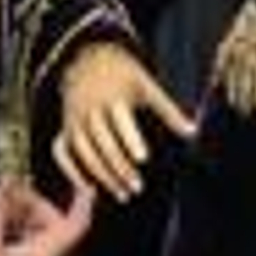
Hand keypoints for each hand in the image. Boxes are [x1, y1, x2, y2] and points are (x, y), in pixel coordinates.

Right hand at [54, 40, 193, 202]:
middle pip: (103, 143)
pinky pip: (62, 153)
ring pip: (84, 153)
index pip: (120, 120)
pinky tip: (90, 189)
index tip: (143, 158)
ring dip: (102, 176)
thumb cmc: (124, 77)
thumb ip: (168, 110)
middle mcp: (90, 110)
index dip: (130, 138)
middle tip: (138, 188)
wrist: (86, 60)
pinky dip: (72, 171)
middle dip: (119, 167)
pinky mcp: (65, 129)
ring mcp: (74, 121)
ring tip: (123, 195)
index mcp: (112, 97)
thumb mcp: (147, 86)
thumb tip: (193, 132)